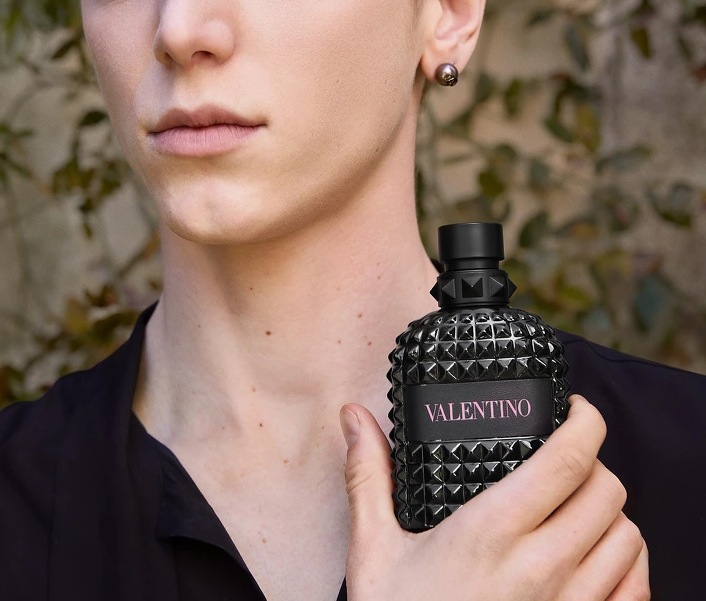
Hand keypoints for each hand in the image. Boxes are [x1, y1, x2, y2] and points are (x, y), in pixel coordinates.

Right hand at [340, 395, 648, 600]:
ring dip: (610, 512)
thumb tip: (353, 417)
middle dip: (593, 461)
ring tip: (579, 506)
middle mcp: (543, 566)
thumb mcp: (374, 549)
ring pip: (628, 536)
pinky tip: (597, 557)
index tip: (573, 408)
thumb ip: (368, 476)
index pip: (568, 460)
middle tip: (564, 459)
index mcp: (493, 531)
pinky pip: (637, 588)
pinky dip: (628, 562)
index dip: (585, 421)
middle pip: (607, 490)